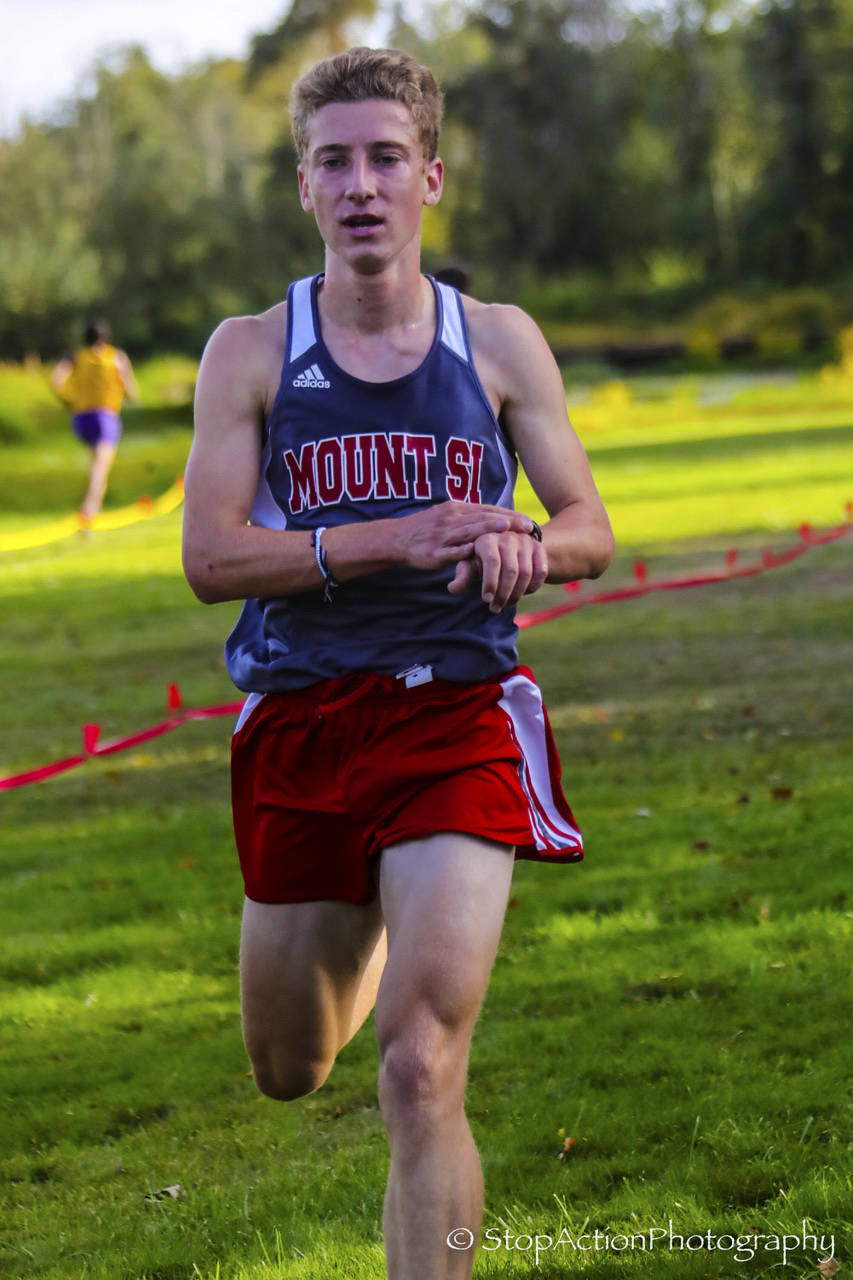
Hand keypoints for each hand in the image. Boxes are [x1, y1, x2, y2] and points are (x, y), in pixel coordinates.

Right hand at [396, 501, 535, 571]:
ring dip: (487, 529)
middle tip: (528, 525)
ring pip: (468, 531)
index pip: (487, 510)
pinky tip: (473, 550)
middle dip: (506, 521)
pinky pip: (448, 551)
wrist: (396, 538)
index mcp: (456, 510)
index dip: (509, 514)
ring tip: (506, 529)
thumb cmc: (426, 529)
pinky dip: (460, 550)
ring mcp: (442, 536)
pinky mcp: (433, 553)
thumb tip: (495, 518)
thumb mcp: (448, 516)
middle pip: (482, 518)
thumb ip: (469, 517)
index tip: (528, 519)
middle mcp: (451, 519)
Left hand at [447, 528, 547, 611]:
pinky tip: (523, 594)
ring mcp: (525, 542)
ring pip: (526, 572)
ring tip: (506, 604)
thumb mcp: (470, 565)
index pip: (492, 561)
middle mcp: (508, 536)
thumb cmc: (482, 560)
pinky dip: (533, 587)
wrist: (507, 548)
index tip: (486, 600)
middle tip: (495, 608)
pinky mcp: (539, 548)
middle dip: (503, 594)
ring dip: (517, 594)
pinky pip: (541, 571)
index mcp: (487, 538)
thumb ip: (463, 576)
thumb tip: (453, 588)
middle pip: (510, 570)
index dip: (490, 583)